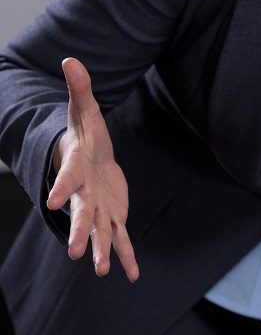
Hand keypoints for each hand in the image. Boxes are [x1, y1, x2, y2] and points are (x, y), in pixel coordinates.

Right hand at [46, 58, 138, 281]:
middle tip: (78, 253)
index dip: (63, 188)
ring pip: (102, 231)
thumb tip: (71, 59)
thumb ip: (79, 90)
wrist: (87, 159)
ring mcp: (99, 207)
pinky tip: (132, 275)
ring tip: (102, 272)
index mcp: (77, 169)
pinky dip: (126, 256)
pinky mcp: (113, 214)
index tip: (55, 201)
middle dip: (82, 232)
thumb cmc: (84, 135)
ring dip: (104, 250)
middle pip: (83, 214)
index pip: (68, 179)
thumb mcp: (84, 111)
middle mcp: (85, 193)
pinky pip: (121, 238)